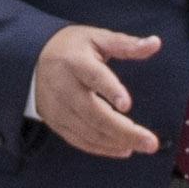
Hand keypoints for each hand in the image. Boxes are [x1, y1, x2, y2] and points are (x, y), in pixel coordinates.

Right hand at [28, 24, 163, 156]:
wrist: (32, 60)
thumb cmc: (72, 48)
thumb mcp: (97, 38)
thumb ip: (126, 44)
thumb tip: (156, 43)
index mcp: (75, 62)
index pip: (94, 77)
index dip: (110, 90)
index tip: (127, 104)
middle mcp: (64, 87)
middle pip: (94, 113)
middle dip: (123, 130)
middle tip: (150, 142)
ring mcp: (58, 108)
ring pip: (88, 131)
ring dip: (116, 142)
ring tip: (142, 145)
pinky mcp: (55, 122)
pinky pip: (79, 140)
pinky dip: (102, 148)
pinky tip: (123, 149)